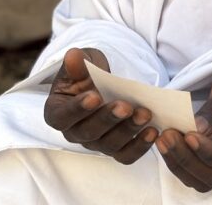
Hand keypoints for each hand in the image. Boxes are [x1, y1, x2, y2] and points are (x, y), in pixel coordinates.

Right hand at [43, 47, 157, 163]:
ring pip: (109, 145)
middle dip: (109, 119)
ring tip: (145, 115)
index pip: (63, 116)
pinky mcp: (115, 149)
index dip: (78, 109)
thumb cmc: (88, 74)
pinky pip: (126, 155)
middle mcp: (75, 132)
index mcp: (58, 112)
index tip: (95, 96)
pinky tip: (153, 132)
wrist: (104, 83)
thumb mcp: (82, 64)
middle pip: (89, 133)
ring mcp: (95, 143)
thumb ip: (77, 63)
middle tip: (126, 106)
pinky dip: (140, 146)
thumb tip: (73, 56)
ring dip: (128, 131)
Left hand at [157, 59, 211, 192]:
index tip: (189, 136)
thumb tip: (197, 128)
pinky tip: (166, 140)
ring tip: (163, 138)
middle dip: (188, 160)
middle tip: (168, 135)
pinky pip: (194, 168)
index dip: (210, 155)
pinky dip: (177, 159)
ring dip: (179, 163)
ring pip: (202, 178)